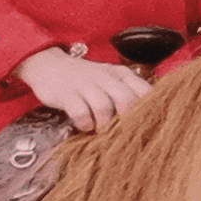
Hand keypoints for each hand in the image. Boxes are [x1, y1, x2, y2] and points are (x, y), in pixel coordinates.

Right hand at [11, 47, 151, 131]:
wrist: (49, 66)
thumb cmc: (86, 79)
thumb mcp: (110, 80)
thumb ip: (129, 94)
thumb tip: (150, 118)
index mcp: (121, 74)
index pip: (144, 91)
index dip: (150, 111)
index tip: (149, 128)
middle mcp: (106, 77)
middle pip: (127, 99)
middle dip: (127, 121)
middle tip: (124, 135)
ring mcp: (86, 84)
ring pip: (104, 107)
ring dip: (104, 124)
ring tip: (102, 131)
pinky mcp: (67, 93)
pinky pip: (80, 112)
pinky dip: (85, 123)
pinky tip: (85, 126)